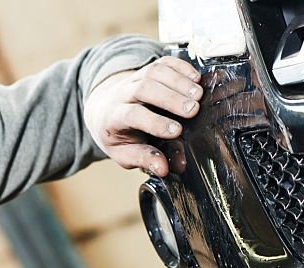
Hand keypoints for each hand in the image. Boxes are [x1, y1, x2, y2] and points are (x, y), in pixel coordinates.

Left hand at [83, 56, 202, 176]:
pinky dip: (180, 67)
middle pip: (144, 89)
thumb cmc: (118, 135)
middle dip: (170, 98)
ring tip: (198, 94)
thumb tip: (164, 168)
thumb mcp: (124, 153)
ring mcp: (135, 78)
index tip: (176, 131)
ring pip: (154, 72)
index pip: (133, 115)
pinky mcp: (148, 69)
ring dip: (178, 81)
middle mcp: (123, 94)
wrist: (104, 110)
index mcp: (114, 117)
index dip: (155, 122)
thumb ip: (143, 159)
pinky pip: (162, 63)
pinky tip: (195, 77)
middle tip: (194, 109)